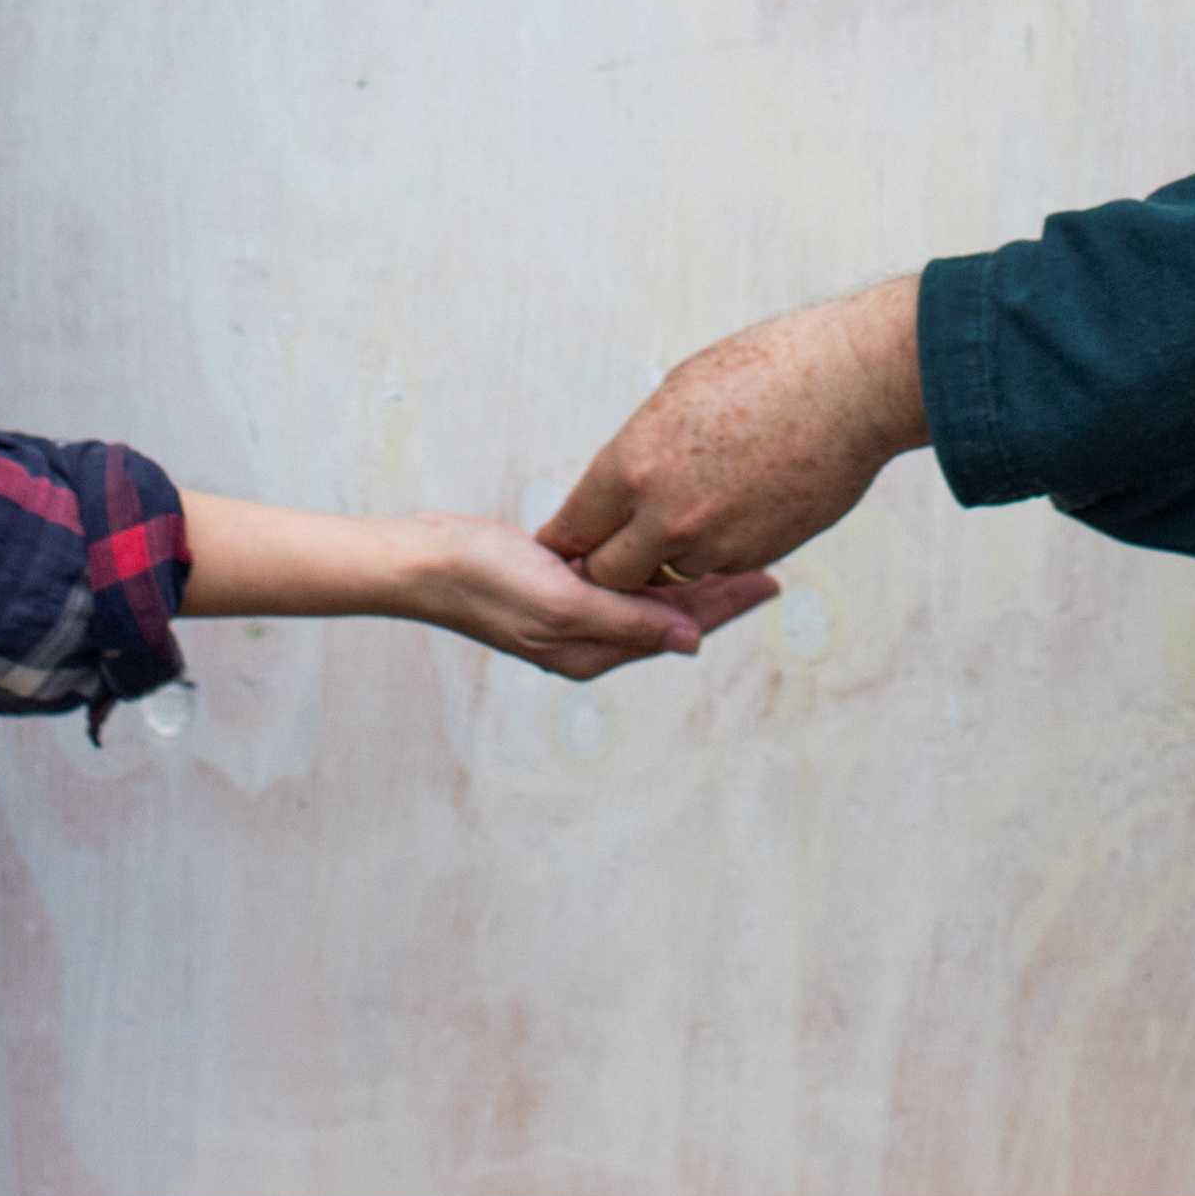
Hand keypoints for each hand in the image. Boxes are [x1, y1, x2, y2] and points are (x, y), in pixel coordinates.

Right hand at [392, 512, 777, 683]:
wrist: (422, 562)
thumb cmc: (485, 580)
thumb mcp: (562, 601)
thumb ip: (627, 619)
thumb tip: (691, 642)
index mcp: (593, 651)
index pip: (677, 628)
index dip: (726, 604)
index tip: (772, 582)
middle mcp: (589, 637)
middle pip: (671, 615)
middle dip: (719, 592)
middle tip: (772, 565)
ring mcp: (573, 611)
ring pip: (649, 596)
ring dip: (689, 576)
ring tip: (735, 554)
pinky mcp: (558, 584)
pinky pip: (620, 578)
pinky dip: (652, 562)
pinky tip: (669, 544)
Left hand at [541, 278, 928, 594]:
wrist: (850, 387)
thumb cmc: (766, 371)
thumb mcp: (678, 394)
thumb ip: (641, 450)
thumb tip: (623, 482)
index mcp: (634, 464)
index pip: (573, 530)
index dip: (568, 539)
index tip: (571, 541)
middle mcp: (666, 515)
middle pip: (609, 575)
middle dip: (611, 563)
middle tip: (621, 545)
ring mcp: (714, 542)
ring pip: (670, 571)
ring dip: (673, 553)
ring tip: (701, 501)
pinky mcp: (757, 554)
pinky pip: (719, 564)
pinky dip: (720, 546)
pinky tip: (743, 501)